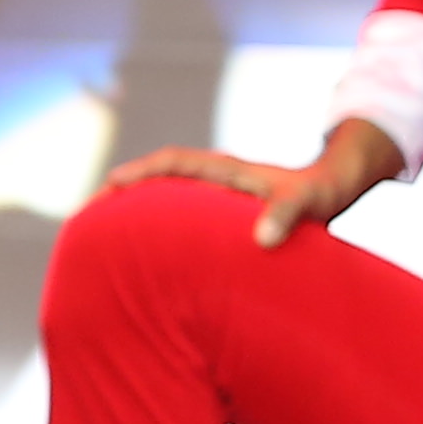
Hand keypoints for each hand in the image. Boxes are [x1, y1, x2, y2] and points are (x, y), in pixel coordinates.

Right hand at [107, 116, 403, 246]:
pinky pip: (179, 218)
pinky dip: (157, 229)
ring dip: (136, 212)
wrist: (336, 189)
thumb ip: (286, 215)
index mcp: (225, 171)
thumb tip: (262, 239)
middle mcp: (216, 180)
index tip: (110, 184)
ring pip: (165, 199)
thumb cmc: (320, 195)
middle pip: (158, 179)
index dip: (140, 172)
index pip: (173, 162)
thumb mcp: (306, 204)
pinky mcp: (222, 215)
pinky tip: (147, 261)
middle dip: (123, 193)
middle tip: (86, 217)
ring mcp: (217, 196)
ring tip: (103, 242)